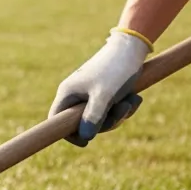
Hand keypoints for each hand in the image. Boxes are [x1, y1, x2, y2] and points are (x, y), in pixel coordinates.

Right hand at [50, 29, 151, 146]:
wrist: (133, 46)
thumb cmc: (116, 69)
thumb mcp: (105, 95)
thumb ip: (93, 117)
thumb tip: (85, 137)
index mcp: (68, 93)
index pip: (56, 120)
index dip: (68, 134)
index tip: (85, 142)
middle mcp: (76, 95)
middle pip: (83, 123)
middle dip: (106, 122)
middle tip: (121, 111)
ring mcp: (90, 94)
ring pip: (100, 118)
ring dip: (119, 114)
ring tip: (131, 100)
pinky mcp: (104, 92)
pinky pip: (110, 109)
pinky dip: (123, 107)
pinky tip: (134, 97)